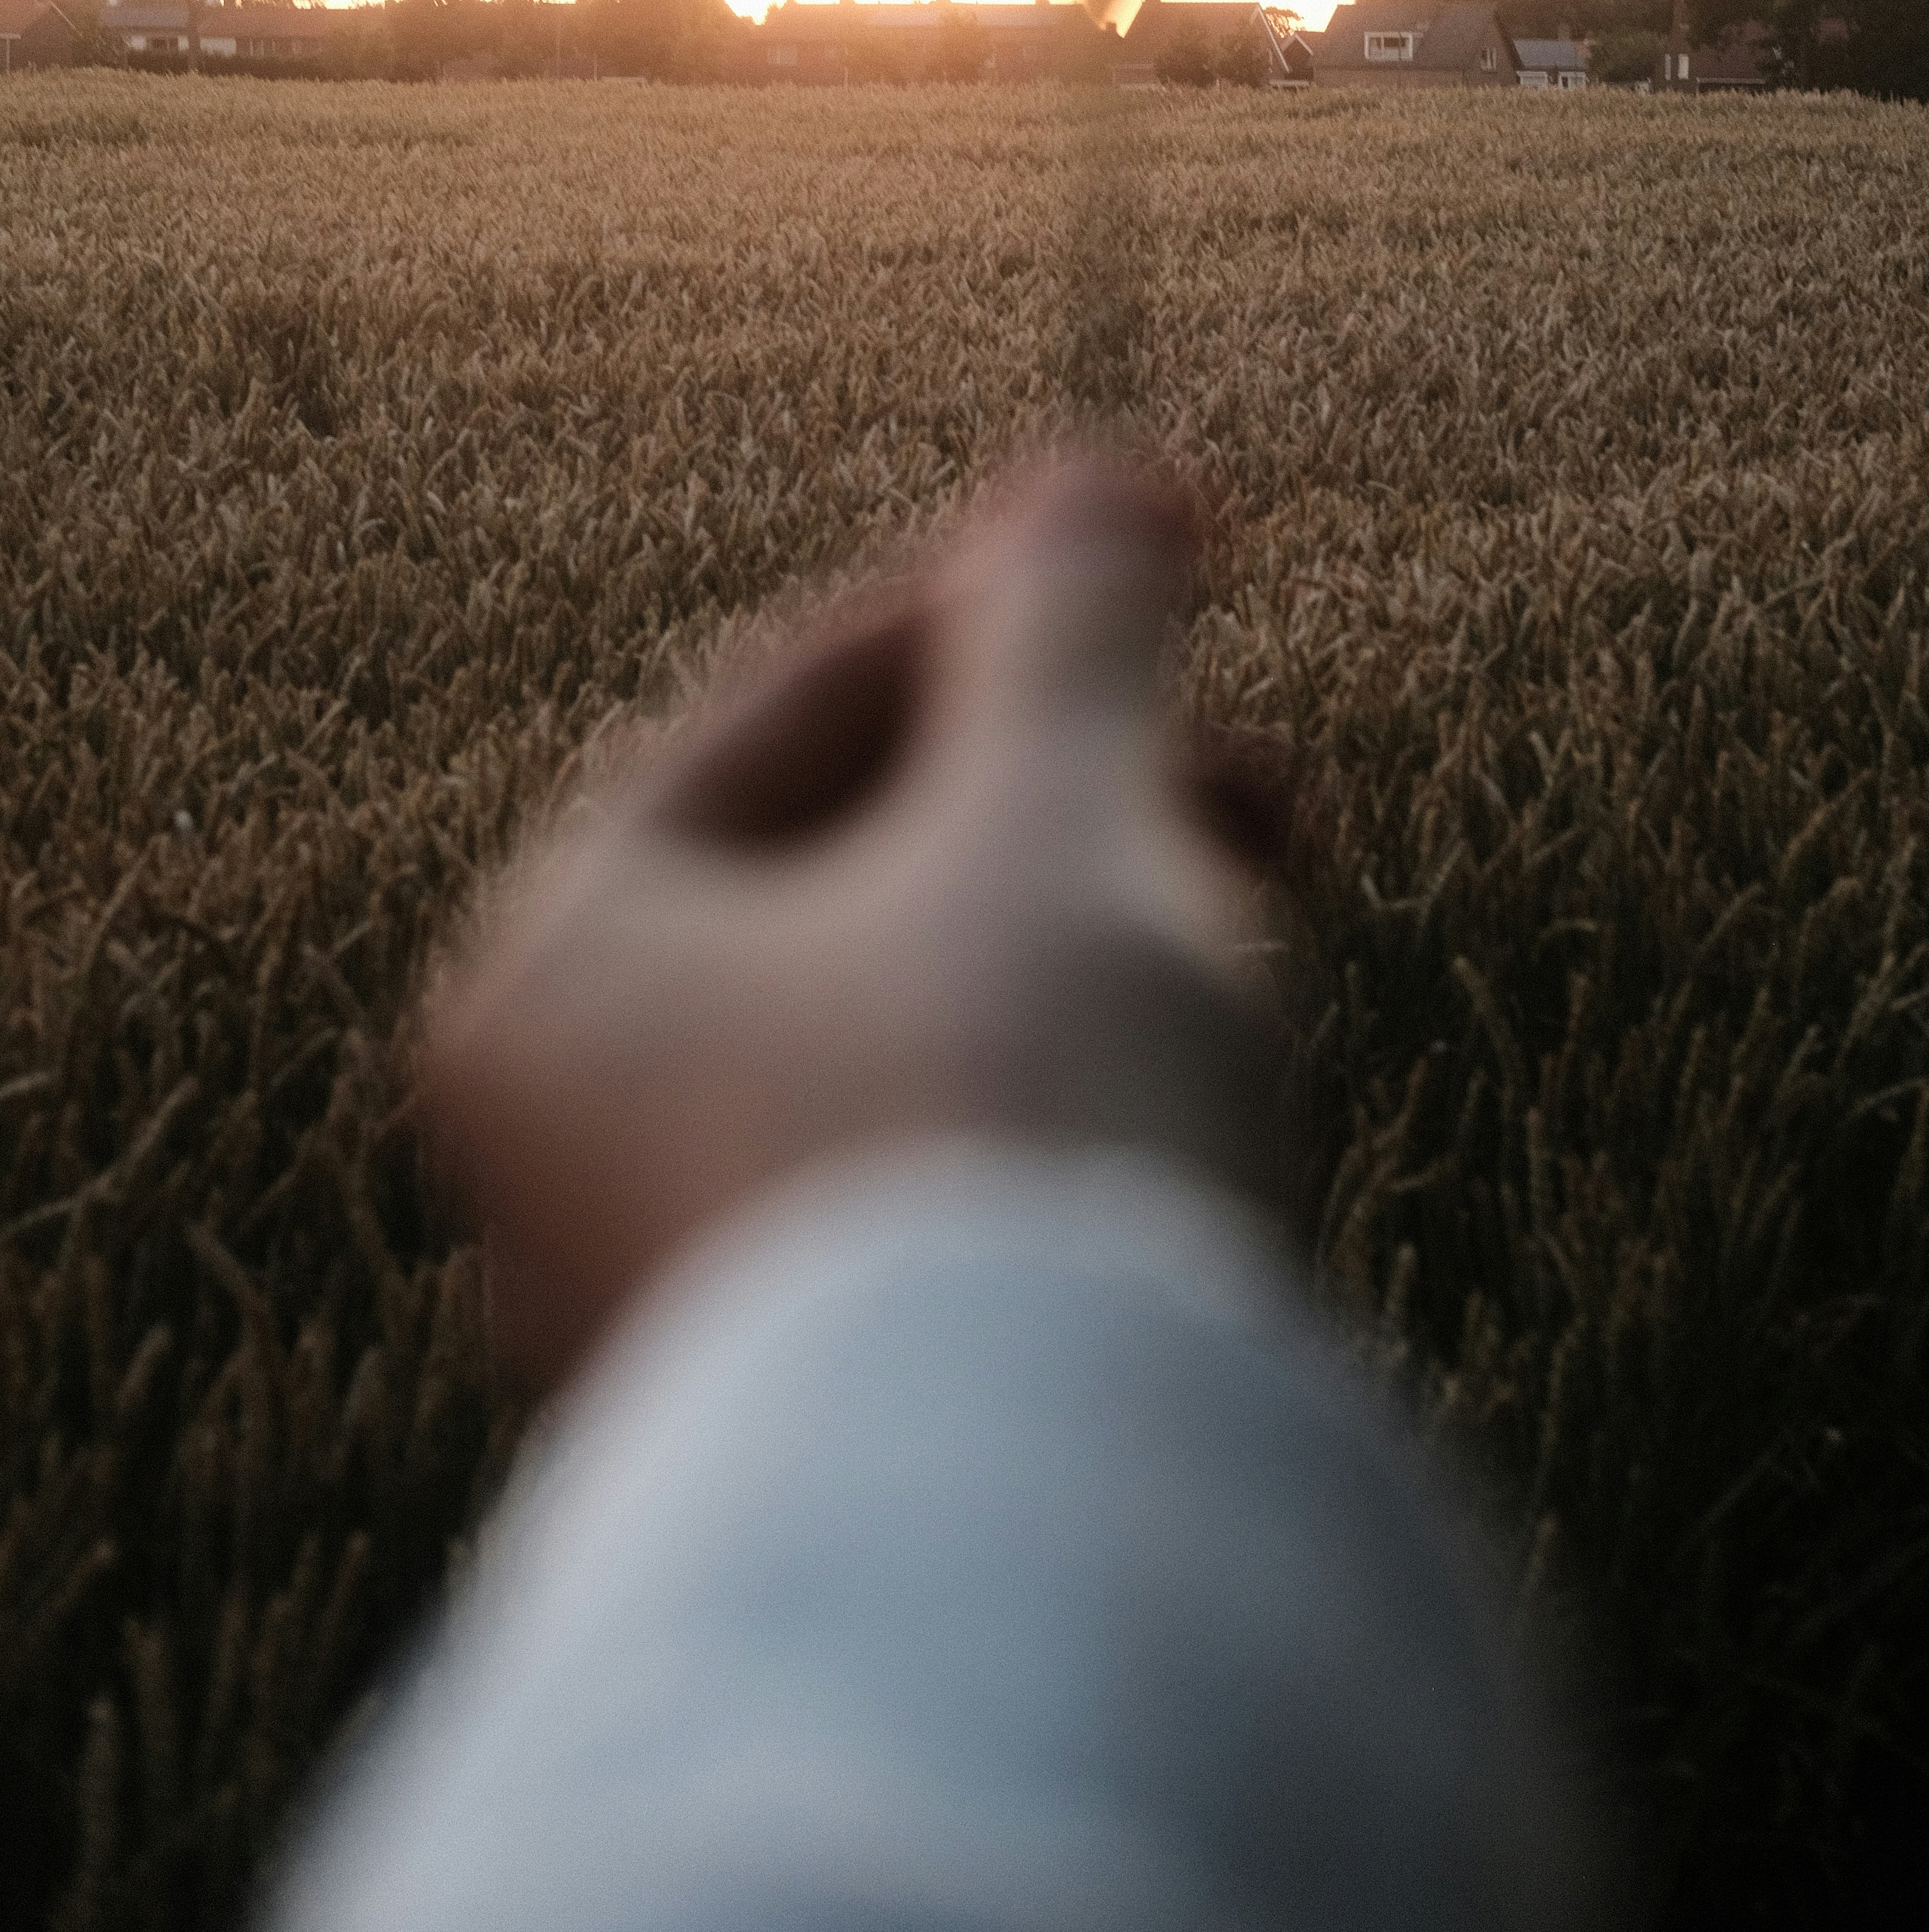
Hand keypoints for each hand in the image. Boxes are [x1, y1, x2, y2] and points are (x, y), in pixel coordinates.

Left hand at [422, 464, 1289, 1387]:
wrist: (1052, 1561)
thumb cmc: (1004, 1129)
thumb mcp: (1055, 818)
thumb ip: (1073, 629)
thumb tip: (1104, 475)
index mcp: (552, 972)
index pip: (788, 707)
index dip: (1005, 601)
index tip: (1182, 535)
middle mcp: (566, 1146)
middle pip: (858, 872)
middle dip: (1080, 799)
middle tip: (1268, 790)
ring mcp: (684, 1289)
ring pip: (918, 1023)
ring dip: (1095, 942)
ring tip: (1252, 948)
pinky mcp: (821, 1406)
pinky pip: (944, 1172)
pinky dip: (1069, 1095)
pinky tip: (1204, 1106)